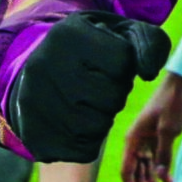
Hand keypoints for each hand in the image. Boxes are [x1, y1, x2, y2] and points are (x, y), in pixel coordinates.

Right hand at [10, 12, 169, 162]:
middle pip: (111, 97)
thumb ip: (149, 44)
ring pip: (97, 126)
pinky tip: (79, 122)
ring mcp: (32, 100)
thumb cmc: (93, 52)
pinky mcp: (31, 130)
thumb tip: (149, 72)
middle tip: (99, 85)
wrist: (43, 70)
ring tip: (88, 102)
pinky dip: (89, 140)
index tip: (109, 63)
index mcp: (67, 34)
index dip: (125, 67)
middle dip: (116, 94)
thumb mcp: (121, 33)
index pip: (122, 60)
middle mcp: (43, 64)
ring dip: (104, 117)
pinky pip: (81, 148)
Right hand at [121, 74, 181, 181]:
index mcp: (133, 140)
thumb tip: (159, 177)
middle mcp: (137, 144)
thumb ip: (163, 153)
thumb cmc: (172, 103)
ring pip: (149, 173)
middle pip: (139, 176)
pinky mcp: (159, 143)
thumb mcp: (167, 129)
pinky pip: (158, 164)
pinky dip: (165, 176)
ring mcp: (148, 144)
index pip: (127, 171)